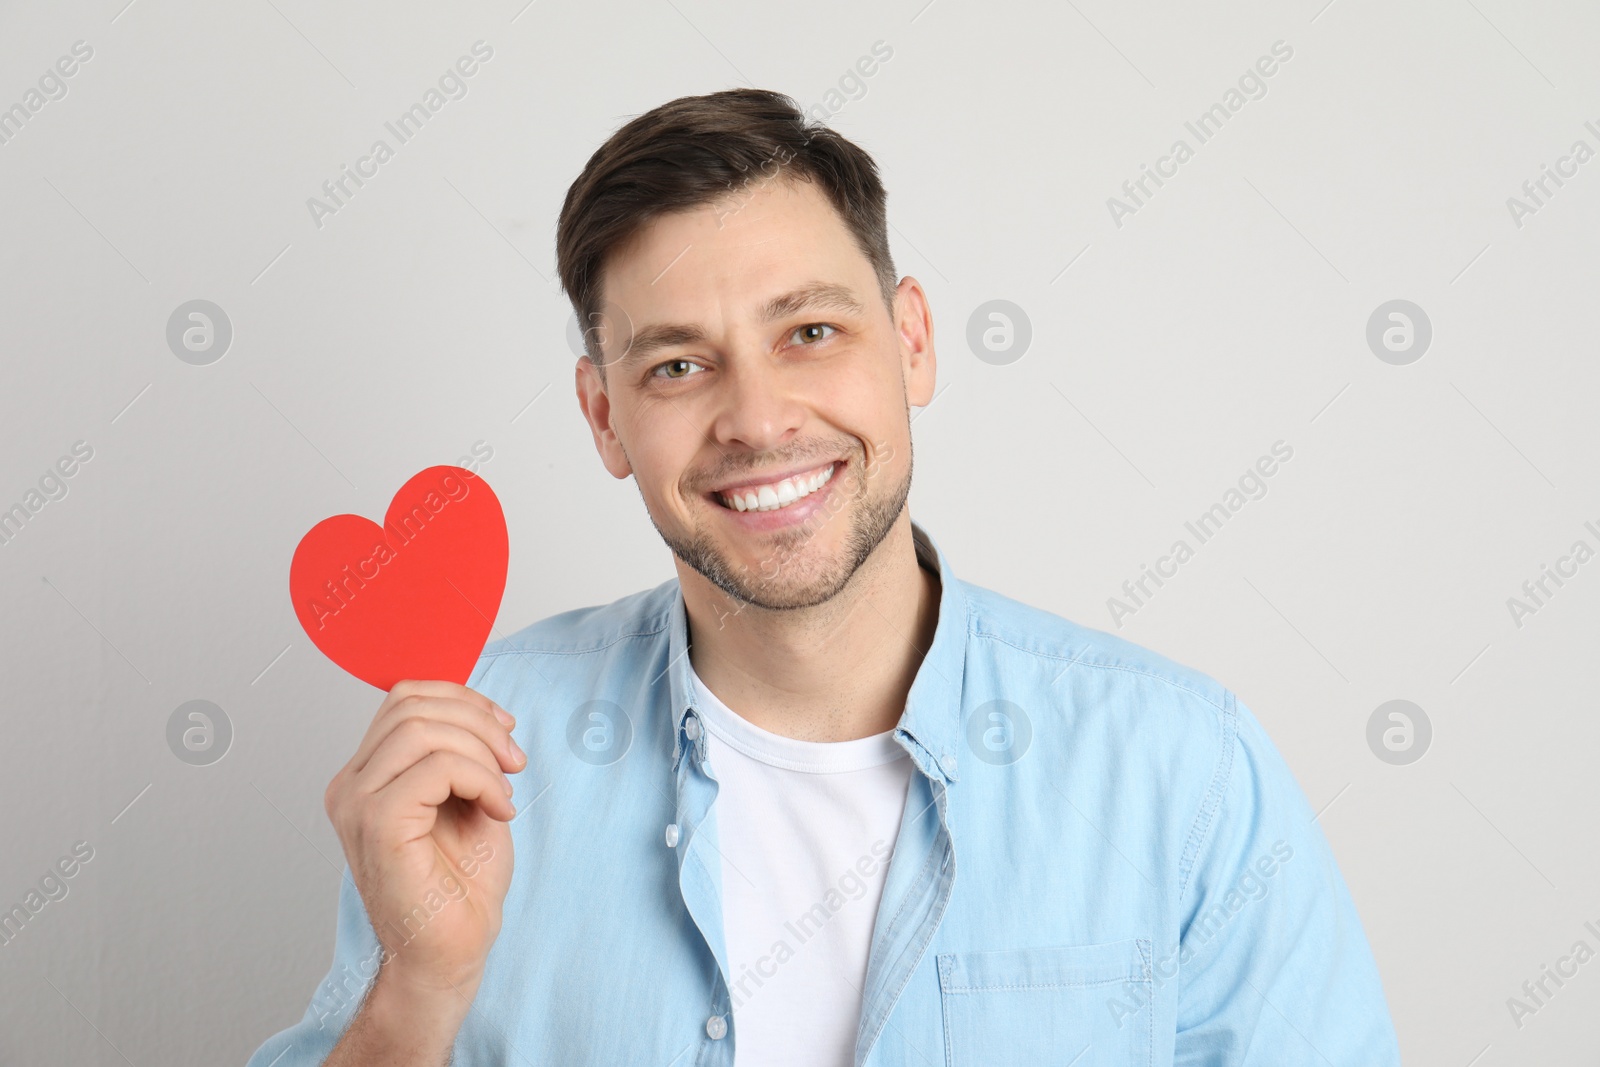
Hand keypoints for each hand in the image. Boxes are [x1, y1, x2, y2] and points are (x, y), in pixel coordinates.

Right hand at [324, 679, 522, 1007]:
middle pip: (412, 704)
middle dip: (478, 720)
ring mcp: (357, 803)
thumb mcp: (468, 798)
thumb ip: (461, 752)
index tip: (505, 729)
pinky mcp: (378, 824)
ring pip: (422, 728)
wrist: (451, 952)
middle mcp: (351, 784)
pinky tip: (498, 808)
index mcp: (367, 774)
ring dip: (482, 750)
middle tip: (514, 761)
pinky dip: (481, 778)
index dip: (463, 699)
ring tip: (505, 788)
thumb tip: (479, 711)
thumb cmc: (460, 886)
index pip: (404, 697)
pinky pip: (436, 767)